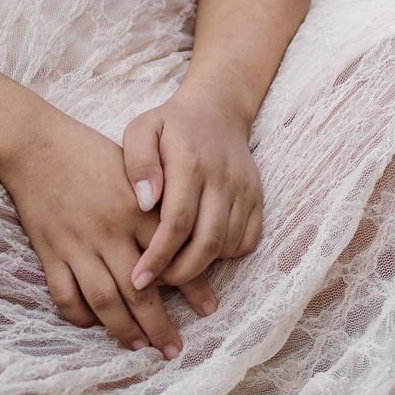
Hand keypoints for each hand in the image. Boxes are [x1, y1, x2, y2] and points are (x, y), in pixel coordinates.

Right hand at [0, 109, 212, 356]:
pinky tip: (93, 325)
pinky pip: (65, 295)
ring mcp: (78, 245)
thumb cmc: (90, 153)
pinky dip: (79, 315)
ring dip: (124, 329)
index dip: (193, 287)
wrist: (36, 144)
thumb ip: (157, 202)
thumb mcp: (134, 169)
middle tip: (174, 349)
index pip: (171, 256)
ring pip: (105, 300)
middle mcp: (110, 232)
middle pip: (140, 290)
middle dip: (159, 325)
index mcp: (136, 209)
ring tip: (139, 347)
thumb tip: (184, 238)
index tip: (209, 309)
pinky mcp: (50, 252)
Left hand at [122, 89, 263, 293]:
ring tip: (173, 268)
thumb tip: (145, 203)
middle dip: (180, 272)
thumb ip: (138, 162)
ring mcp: (245, 189)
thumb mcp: (142, 130)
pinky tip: (201, 251)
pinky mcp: (257, 198)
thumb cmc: (170, 126)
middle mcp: (223, 177)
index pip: (177, 222)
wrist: (216, 111)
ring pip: (227, 245)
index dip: (158, 257)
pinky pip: (247, 241)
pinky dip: (225, 255)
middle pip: (207, 242)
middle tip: (156, 283)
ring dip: (200, 267)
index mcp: (191, 162)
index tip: (138, 279)